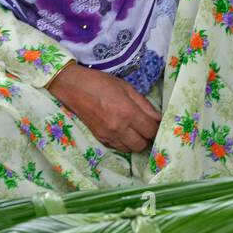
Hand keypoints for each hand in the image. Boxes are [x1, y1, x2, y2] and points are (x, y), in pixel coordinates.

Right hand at [46, 62, 161, 153]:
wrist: (74, 88)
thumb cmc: (102, 83)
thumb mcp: (127, 88)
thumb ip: (145, 105)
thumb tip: (159, 118)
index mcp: (128, 112)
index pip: (151, 130)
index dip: (157, 128)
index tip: (157, 122)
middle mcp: (119, 127)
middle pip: (142, 144)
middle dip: (147, 137)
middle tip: (146, 127)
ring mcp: (109, 135)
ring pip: (131, 149)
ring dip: (136, 141)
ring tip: (134, 130)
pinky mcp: (100, 138)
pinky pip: (118, 148)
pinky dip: (124, 143)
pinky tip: (123, 132)